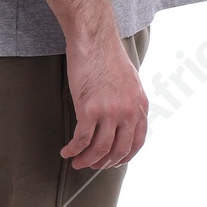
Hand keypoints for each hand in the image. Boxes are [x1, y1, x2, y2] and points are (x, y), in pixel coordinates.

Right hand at [61, 35, 147, 170]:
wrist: (94, 41)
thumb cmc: (107, 56)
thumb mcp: (130, 82)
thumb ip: (129, 103)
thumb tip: (122, 120)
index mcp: (140, 106)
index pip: (137, 142)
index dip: (124, 157)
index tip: (113, 162)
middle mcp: (128, 112)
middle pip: (118, 150)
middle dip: (103, 163)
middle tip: (92, 166)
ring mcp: (109, 112)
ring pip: (99, 149)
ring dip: (86, 160)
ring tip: (77, 163)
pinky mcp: (89, 110)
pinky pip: (81, 139)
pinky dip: (73, 149)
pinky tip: (66, 152)